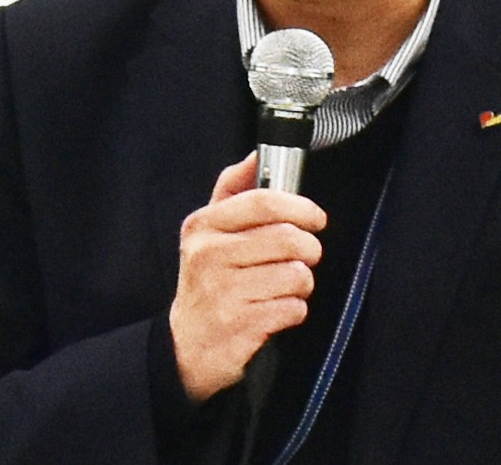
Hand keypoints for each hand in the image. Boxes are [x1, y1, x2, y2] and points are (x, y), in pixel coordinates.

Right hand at [169, 151, 326, 401]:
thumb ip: (232, 189)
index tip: (316, 217)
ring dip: (302, 282)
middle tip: (308, 254)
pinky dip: (295, 309)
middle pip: (286, 238)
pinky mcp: (239, 326)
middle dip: (309, 247)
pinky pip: (292, 308)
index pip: (262, 202)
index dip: (299, 206)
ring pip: (294, 274)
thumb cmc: (207, 280)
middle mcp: (209, 256)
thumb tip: (256, 155)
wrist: (184, 346)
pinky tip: (279, 309)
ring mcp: (223, 292)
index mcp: (203, 226)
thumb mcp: (208, 231)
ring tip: (289, 285)